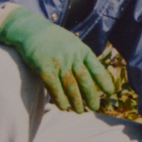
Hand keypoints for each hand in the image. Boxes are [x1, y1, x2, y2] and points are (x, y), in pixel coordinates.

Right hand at [0, 7, 114, 112]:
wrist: (31, 29)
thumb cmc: (53, 39)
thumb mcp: (72, 43)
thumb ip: (81, 57)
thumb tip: (91, 76)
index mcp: (81, 50)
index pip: (96, 67)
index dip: (104, 80)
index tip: (110, 91)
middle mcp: (72, 56)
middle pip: (85, 79)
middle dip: (91, 96)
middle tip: (95, 108)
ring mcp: (58, 62)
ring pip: (71, 86)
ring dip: (76, 101)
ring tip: (79, 111)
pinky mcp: (44, 68)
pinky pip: (54, 87)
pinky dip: (60, 99)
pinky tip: (64, 107)